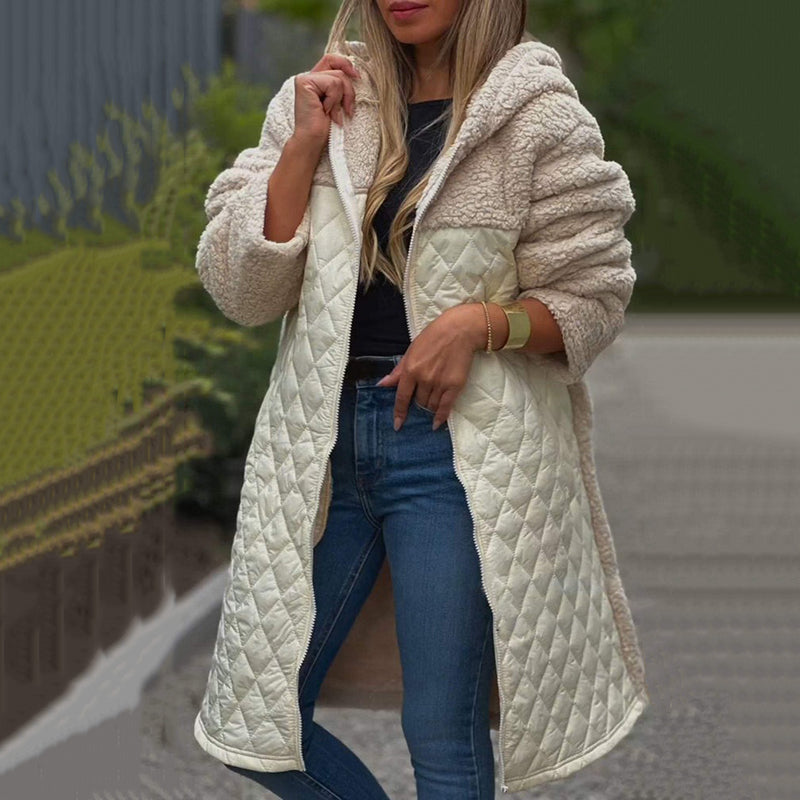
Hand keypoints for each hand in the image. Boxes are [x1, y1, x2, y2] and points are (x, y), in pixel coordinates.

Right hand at [292, 54, 360, 148]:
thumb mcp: (338, 101)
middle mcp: (308, 76)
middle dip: (348, 90)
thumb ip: (340, 85)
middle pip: (338, 69)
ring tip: (333, 114)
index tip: (357, 76)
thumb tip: (355, 72)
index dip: (345, 64)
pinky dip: (334, 100)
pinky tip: (325, 111)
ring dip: (341, 99)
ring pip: (338, 77)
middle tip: (347, 109)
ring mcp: (305, 78)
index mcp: (315, 80)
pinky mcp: (304, 83)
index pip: (331, 59)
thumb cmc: (325, 126)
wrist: (313, 141)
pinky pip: (332, 84)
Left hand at [376, 304, 480, 430]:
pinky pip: (446, 407)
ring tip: (432, 400)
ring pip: (431, 405)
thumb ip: (398, 371)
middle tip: (423, 396)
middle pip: (418, 402)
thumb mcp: (411, 351)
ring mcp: (440, 383)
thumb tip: (382, 384)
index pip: (402, 397)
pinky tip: (436, 424)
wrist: (459, 330)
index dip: (399, 412)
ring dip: (429, 407)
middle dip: (418, 403)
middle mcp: (424, 379)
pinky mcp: (454, 386)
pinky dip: (440, 417)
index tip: (397, 425)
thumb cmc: (433, 337)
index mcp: (411, 369)